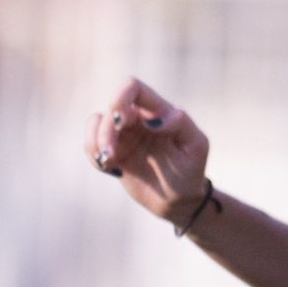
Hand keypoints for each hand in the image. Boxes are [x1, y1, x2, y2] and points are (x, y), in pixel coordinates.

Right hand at [84, 77, 210, 223]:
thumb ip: (180, 123)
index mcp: (156, 110)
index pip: (132, 87)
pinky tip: (112, 170)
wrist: (179, 198)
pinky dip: (93, 155)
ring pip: (96, 122)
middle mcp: (137, 117)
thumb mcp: (196, 144)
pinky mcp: (112, 151)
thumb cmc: (191, 167)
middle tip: (111, 155)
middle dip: (105, 131)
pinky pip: (91, 144)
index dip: (120, 96)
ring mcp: (123, 134)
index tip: (122, 121)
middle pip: (110, 108)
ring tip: (108, 164)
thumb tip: (152, 120)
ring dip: (95, 142)